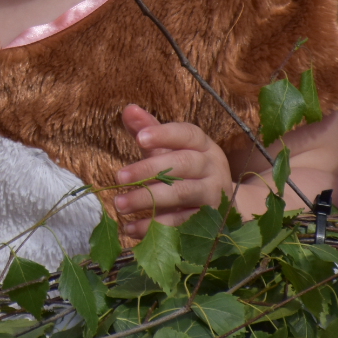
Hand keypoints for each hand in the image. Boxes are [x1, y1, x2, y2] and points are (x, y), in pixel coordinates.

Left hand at [112, 104, 231, 236]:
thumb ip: (149, 129)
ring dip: (148, 199)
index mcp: (203, 145)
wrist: (218, 203)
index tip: (139, 138)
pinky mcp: (209, 222)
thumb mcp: (170, 148)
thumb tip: (128, 109)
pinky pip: (181, 223)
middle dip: (149, 170)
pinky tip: (129, 228)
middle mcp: (212, 167)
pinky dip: (154, 227)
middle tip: (119, 177)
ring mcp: (213, 195)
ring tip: (119, 204)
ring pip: (182, 194)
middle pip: (183, 164)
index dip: (164, 134)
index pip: (186, 134)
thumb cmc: (185, 168)